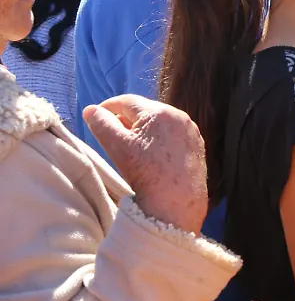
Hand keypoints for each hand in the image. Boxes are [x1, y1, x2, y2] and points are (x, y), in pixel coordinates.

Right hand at [82, 95, 207, 234]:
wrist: (176, 199)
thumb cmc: (145, 171)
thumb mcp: (116, 146)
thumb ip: (101, 124)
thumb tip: (91, 109)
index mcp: (158, 111)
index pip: (126, 101)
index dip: (108, 107)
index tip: (97, 116)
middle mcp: (178, 115)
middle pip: (144, 110)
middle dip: (126, 118)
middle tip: (112, 133)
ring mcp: (189, 129)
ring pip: (159, 122)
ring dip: (144, 128)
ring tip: (131, 145)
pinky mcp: (196, 142)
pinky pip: (173, 133)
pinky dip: (160, 138)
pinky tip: (152, 153)